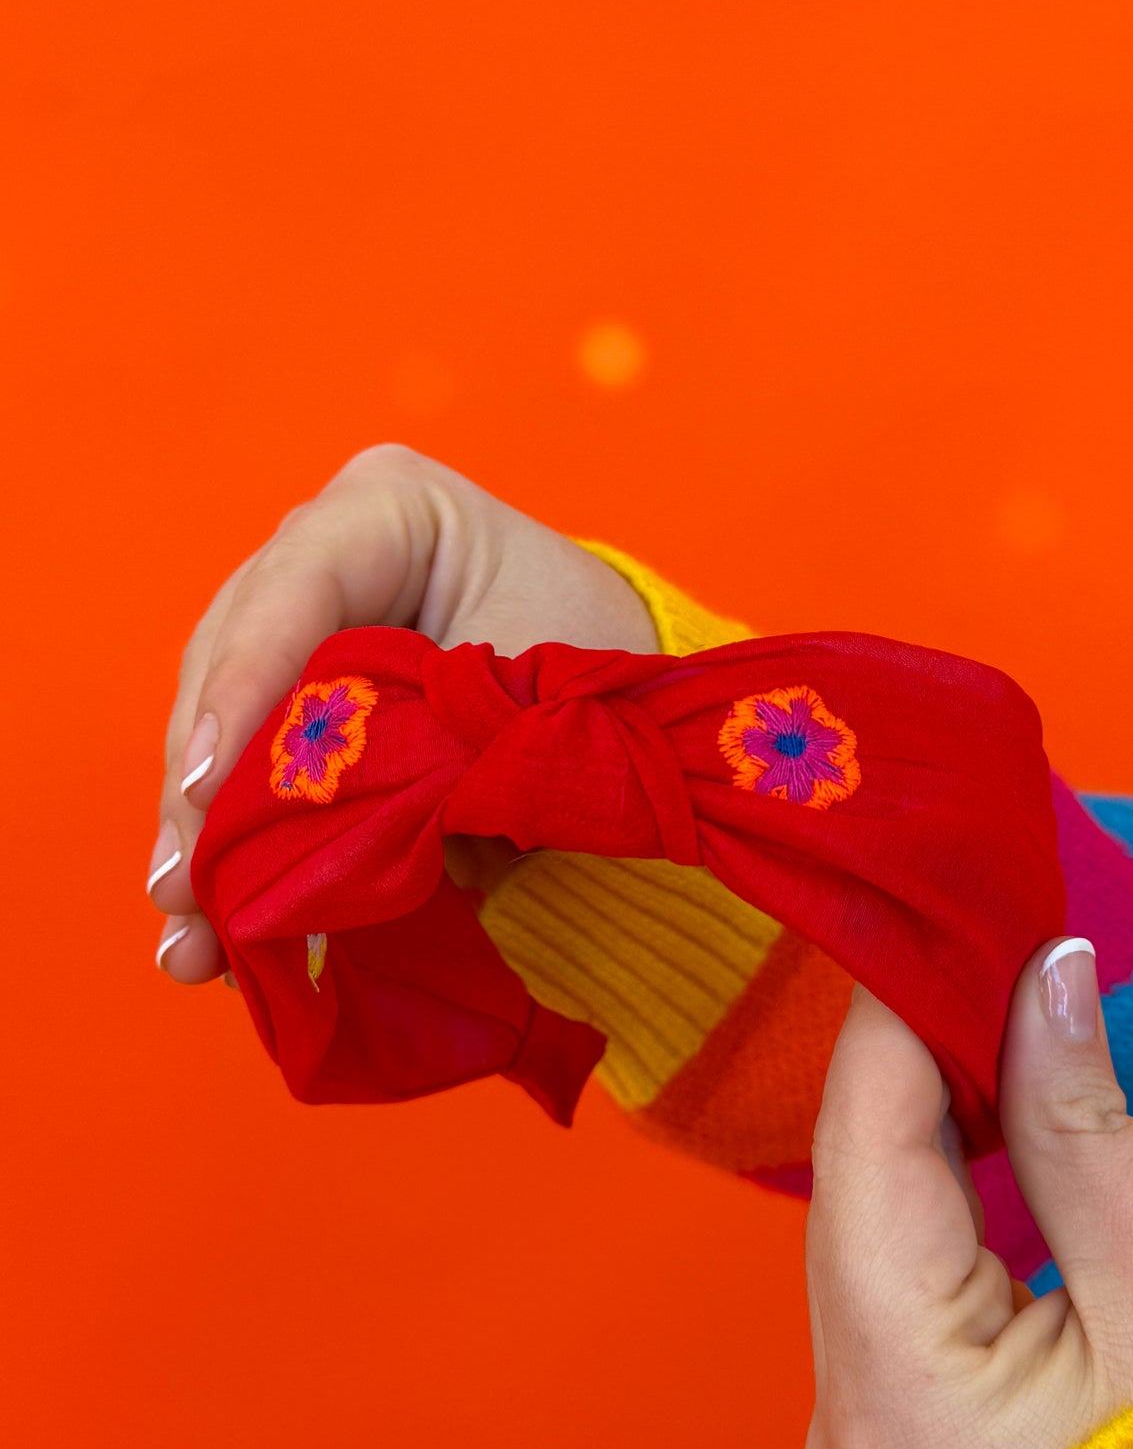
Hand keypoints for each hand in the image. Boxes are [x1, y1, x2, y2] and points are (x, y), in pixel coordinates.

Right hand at [146, 445, 656, 981]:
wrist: (633, 702)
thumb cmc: (601, 676)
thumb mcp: (535, 699)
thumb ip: (437, 746)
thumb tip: (329, 847)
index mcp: (391, 507)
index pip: (299, 585)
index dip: (245, 687)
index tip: (208, 789)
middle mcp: (322, 553)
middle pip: (232, 662)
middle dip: (203, 789)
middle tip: (183, 888)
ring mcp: (298, 623)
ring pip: (221, 727)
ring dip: (201, 838)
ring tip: (188, 941)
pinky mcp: (297, 699)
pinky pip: (248, 771)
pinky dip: (236, 849)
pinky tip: (209, 930)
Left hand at [803, 938, 1132, 1448]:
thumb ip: (1083, 1122)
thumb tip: (1042, 971)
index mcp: (906, 1403)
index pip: (865, 1150)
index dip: (900, 1018)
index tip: (946, 920)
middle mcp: (846, 1429)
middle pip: (853, 1191)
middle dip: (913, 1061)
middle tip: (981, 949)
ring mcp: (860, 1438)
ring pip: (865, 1229)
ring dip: (922, 1121)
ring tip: (988, 1014)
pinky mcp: (894, 1431)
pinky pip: (888, 1277)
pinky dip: (932, 1193)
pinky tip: (973, 1121)